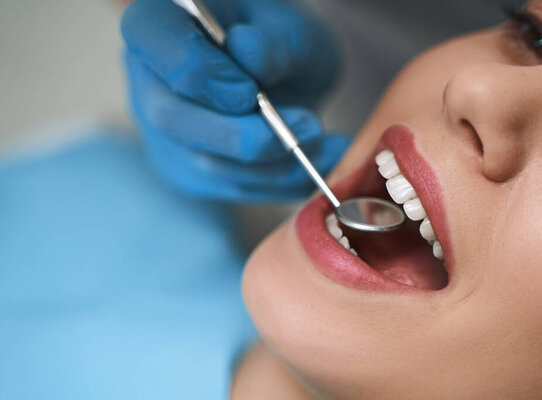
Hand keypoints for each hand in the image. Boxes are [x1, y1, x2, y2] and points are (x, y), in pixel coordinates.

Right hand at [121, 0, 347, 201]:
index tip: (250, 90)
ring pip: (205, 164)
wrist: (286, 77)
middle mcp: (150, 82)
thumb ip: (272, 41)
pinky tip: (323, 160)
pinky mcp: (192, 171)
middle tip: (308, 126)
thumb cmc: (279, 43)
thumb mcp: (289, 28)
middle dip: (242, 134)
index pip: (151, 38)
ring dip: (274, 162)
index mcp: (160, 25)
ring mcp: (164, 134)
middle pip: (171, 117)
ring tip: (325, 141)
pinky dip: (284, 181)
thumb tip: (248, 55)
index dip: (198, 69)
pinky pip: (232, 187)